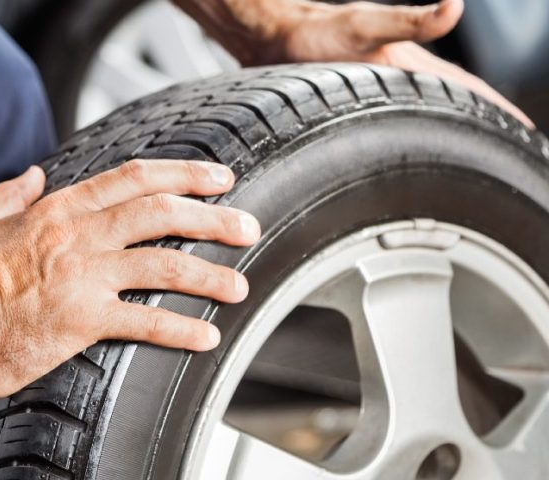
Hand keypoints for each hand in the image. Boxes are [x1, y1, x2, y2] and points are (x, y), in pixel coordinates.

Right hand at [0, 161, 260, 398]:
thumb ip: (10, 195)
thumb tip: (30, 174)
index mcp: (61, 209)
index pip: (135, 178)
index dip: (184, 174)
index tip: (220, 178)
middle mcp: (79, 235)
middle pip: (162, 213)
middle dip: (213, 218)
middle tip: (248, 228)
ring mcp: (82, 275)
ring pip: (164, 264)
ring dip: (209, 275)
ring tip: (240, 287)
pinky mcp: (80, 320)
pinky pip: (144, 322)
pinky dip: (181, 329)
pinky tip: (208, 337)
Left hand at [182, 0, 531, 126]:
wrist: (269, 34)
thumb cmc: (310, 32)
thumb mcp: (362, 28)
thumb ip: (408, 21)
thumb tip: (455, 5)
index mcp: (408, 63)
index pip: (465, 88)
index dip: (496, 110)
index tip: (524, 134)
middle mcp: (399, 72)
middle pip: (452, 100)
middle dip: (483, 124)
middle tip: (509, 150)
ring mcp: (378, 83)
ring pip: (425, 109)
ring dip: (450, 127)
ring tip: (470, 152)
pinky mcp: (355, 92)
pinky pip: (395, 115)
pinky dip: (412, 127)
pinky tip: (407, 142)